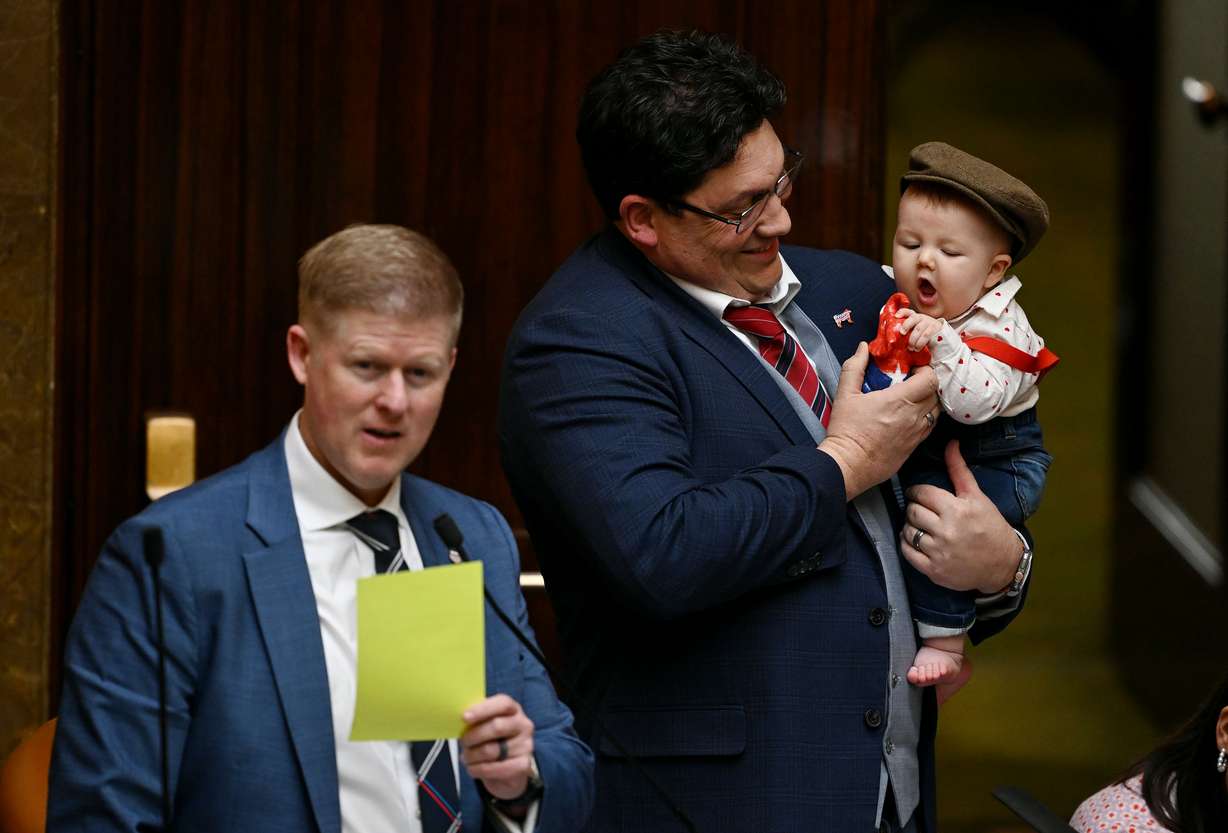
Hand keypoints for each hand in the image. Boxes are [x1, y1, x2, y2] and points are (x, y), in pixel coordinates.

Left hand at [460, 694, 535, 800]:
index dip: (483, 709)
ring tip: (466, 757)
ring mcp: (526, 745)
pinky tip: (473, 768)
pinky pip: (495, 768)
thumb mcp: (485, 725)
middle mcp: (524, 725)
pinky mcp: (524, 764)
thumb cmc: (492, 741)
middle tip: (464, 742)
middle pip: (497, 727)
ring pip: (492, 750)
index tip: (464, 717)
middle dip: (474, 735)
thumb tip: (460, 718)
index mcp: (514, 710)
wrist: (507, 768)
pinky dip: (478, 769)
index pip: (503, 703)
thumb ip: (477, 719)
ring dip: (472, 755)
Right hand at [819, 342, 938, 498]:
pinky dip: (925, 417)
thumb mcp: (845, 394)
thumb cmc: (846, 430)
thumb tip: (864, 347)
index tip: (911, 370)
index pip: (930, 379)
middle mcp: (914, 416)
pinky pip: (929, 427)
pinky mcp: (915, 447)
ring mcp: (917, 433)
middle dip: (927, 384)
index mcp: (899, 400)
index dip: (924, 370)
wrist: (848, 465)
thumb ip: (855, 367)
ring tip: (911, 399)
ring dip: (928, 401)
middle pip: (936, 393)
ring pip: (936, 410)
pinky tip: (908, 417)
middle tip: (911, 382)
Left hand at [895, 309, 944, 351]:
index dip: (902, 312)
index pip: (908, 312)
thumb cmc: (923, 336)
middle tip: (902, 333)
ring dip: (913, 339)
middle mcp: (922, 318)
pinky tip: (917, 348)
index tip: (896, 316)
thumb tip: (893, 341)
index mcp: (915, 318)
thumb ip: (907, 333)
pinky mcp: (935, 329)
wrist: (941, 337)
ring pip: (919, 329)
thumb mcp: (915, 332)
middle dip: (906, 325)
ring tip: (911, 348)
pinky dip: (920, 343)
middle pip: (914, 318)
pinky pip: (927, 335)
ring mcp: (929, 322)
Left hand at [899, 440, 1022, 592]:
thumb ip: (959, 470)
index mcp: (956, 510)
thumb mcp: (977, 497)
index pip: (921, 493)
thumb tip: (951, 443)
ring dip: (909, 526)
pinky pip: (907, 552)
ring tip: (920, 525)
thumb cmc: (990, 527)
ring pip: (907, 531)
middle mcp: (947, 531)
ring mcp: (939, 552)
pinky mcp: (934, 570)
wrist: (1003, 564)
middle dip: (913, 508)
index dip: (917, 492)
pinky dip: (907, 544)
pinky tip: (917, 540)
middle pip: (912, 512)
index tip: (920, 495)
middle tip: (920, 510)